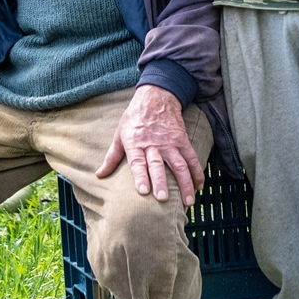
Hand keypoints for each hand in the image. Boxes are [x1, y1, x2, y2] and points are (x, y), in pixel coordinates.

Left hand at [96, 85, 204, 204]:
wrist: (156, 97)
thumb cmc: (135, 117)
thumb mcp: (120, 134)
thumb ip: (112, 157)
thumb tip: (99, 175)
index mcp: (136, 143)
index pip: (138, 162)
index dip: (140, 176)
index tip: (143, 191)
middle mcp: (153, 144)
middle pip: (158, 165)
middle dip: (161, 182)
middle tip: (163, 198)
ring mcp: (170, 143)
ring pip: (179, 164)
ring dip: (185, 183)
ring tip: (188, 201)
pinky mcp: (182, 140)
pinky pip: (191, 158)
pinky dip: (197, 172)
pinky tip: (199, 186)